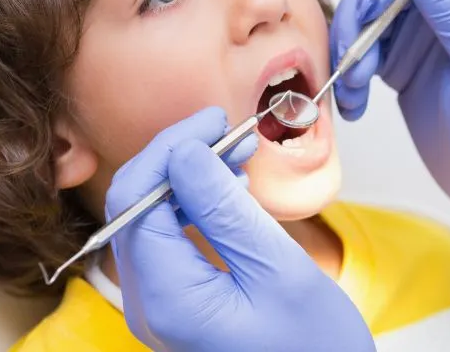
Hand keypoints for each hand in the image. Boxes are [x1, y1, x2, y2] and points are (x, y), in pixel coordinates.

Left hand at [106, 107, 373, 351]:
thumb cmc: (313, 350)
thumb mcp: (277, 270)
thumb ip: (224, 209)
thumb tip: (184, 152)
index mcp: (166, 298)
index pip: (136, 198)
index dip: (170, 147)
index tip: (214, 121)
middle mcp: (148, 304)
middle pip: (136, 205)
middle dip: (180, 159)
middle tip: (231, 134)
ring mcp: (158, 306)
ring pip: (151, 218)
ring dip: (189, 179)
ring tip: (237, 156)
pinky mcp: (176, 303)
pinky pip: (169, 240)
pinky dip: (194, 207)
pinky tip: (229, 190)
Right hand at [329, 0, 449, 244]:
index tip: (370, 9)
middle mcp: (449, 4)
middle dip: (359, 13)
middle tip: (354, 60)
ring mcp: (423, 32)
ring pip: (367, 11)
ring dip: (350, 46)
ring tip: (355, 89)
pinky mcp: (402, 61)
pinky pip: (363, 48)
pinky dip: (351, 72)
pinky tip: (357, 103)